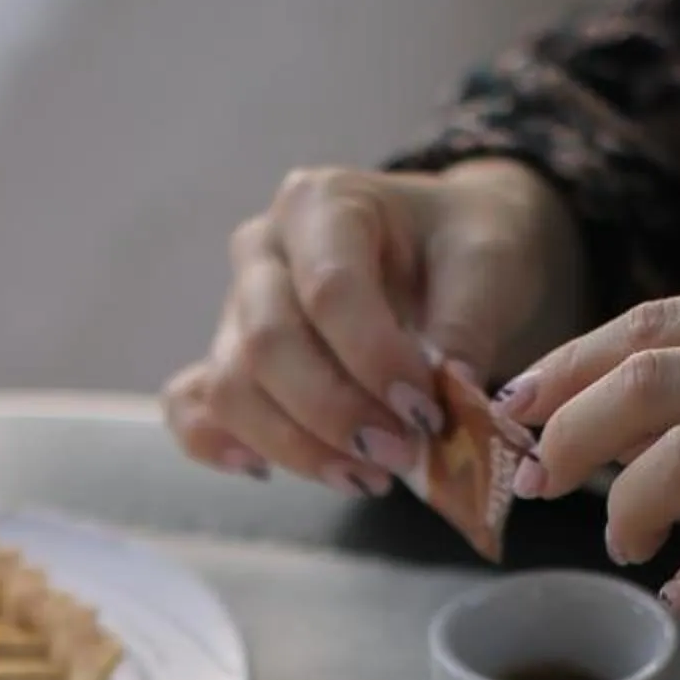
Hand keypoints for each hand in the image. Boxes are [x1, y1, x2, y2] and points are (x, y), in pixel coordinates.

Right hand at [161, 157, 583, 491]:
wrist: (444, 251)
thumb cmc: (462, 247)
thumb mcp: (488, 261)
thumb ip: (468, 323)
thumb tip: (446, 393)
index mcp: (322, 204)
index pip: (328, 290)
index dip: (373, 361)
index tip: (426, 413)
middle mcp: (262, 250)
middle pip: (266, 346)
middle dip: (333, 415)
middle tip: (400, 456)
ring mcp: (234, 307)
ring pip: (231, 389)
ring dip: (295, 448)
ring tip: (368, 476)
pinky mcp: (225, 360)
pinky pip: (191, 408)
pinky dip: (217, 447)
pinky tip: (266, 472)